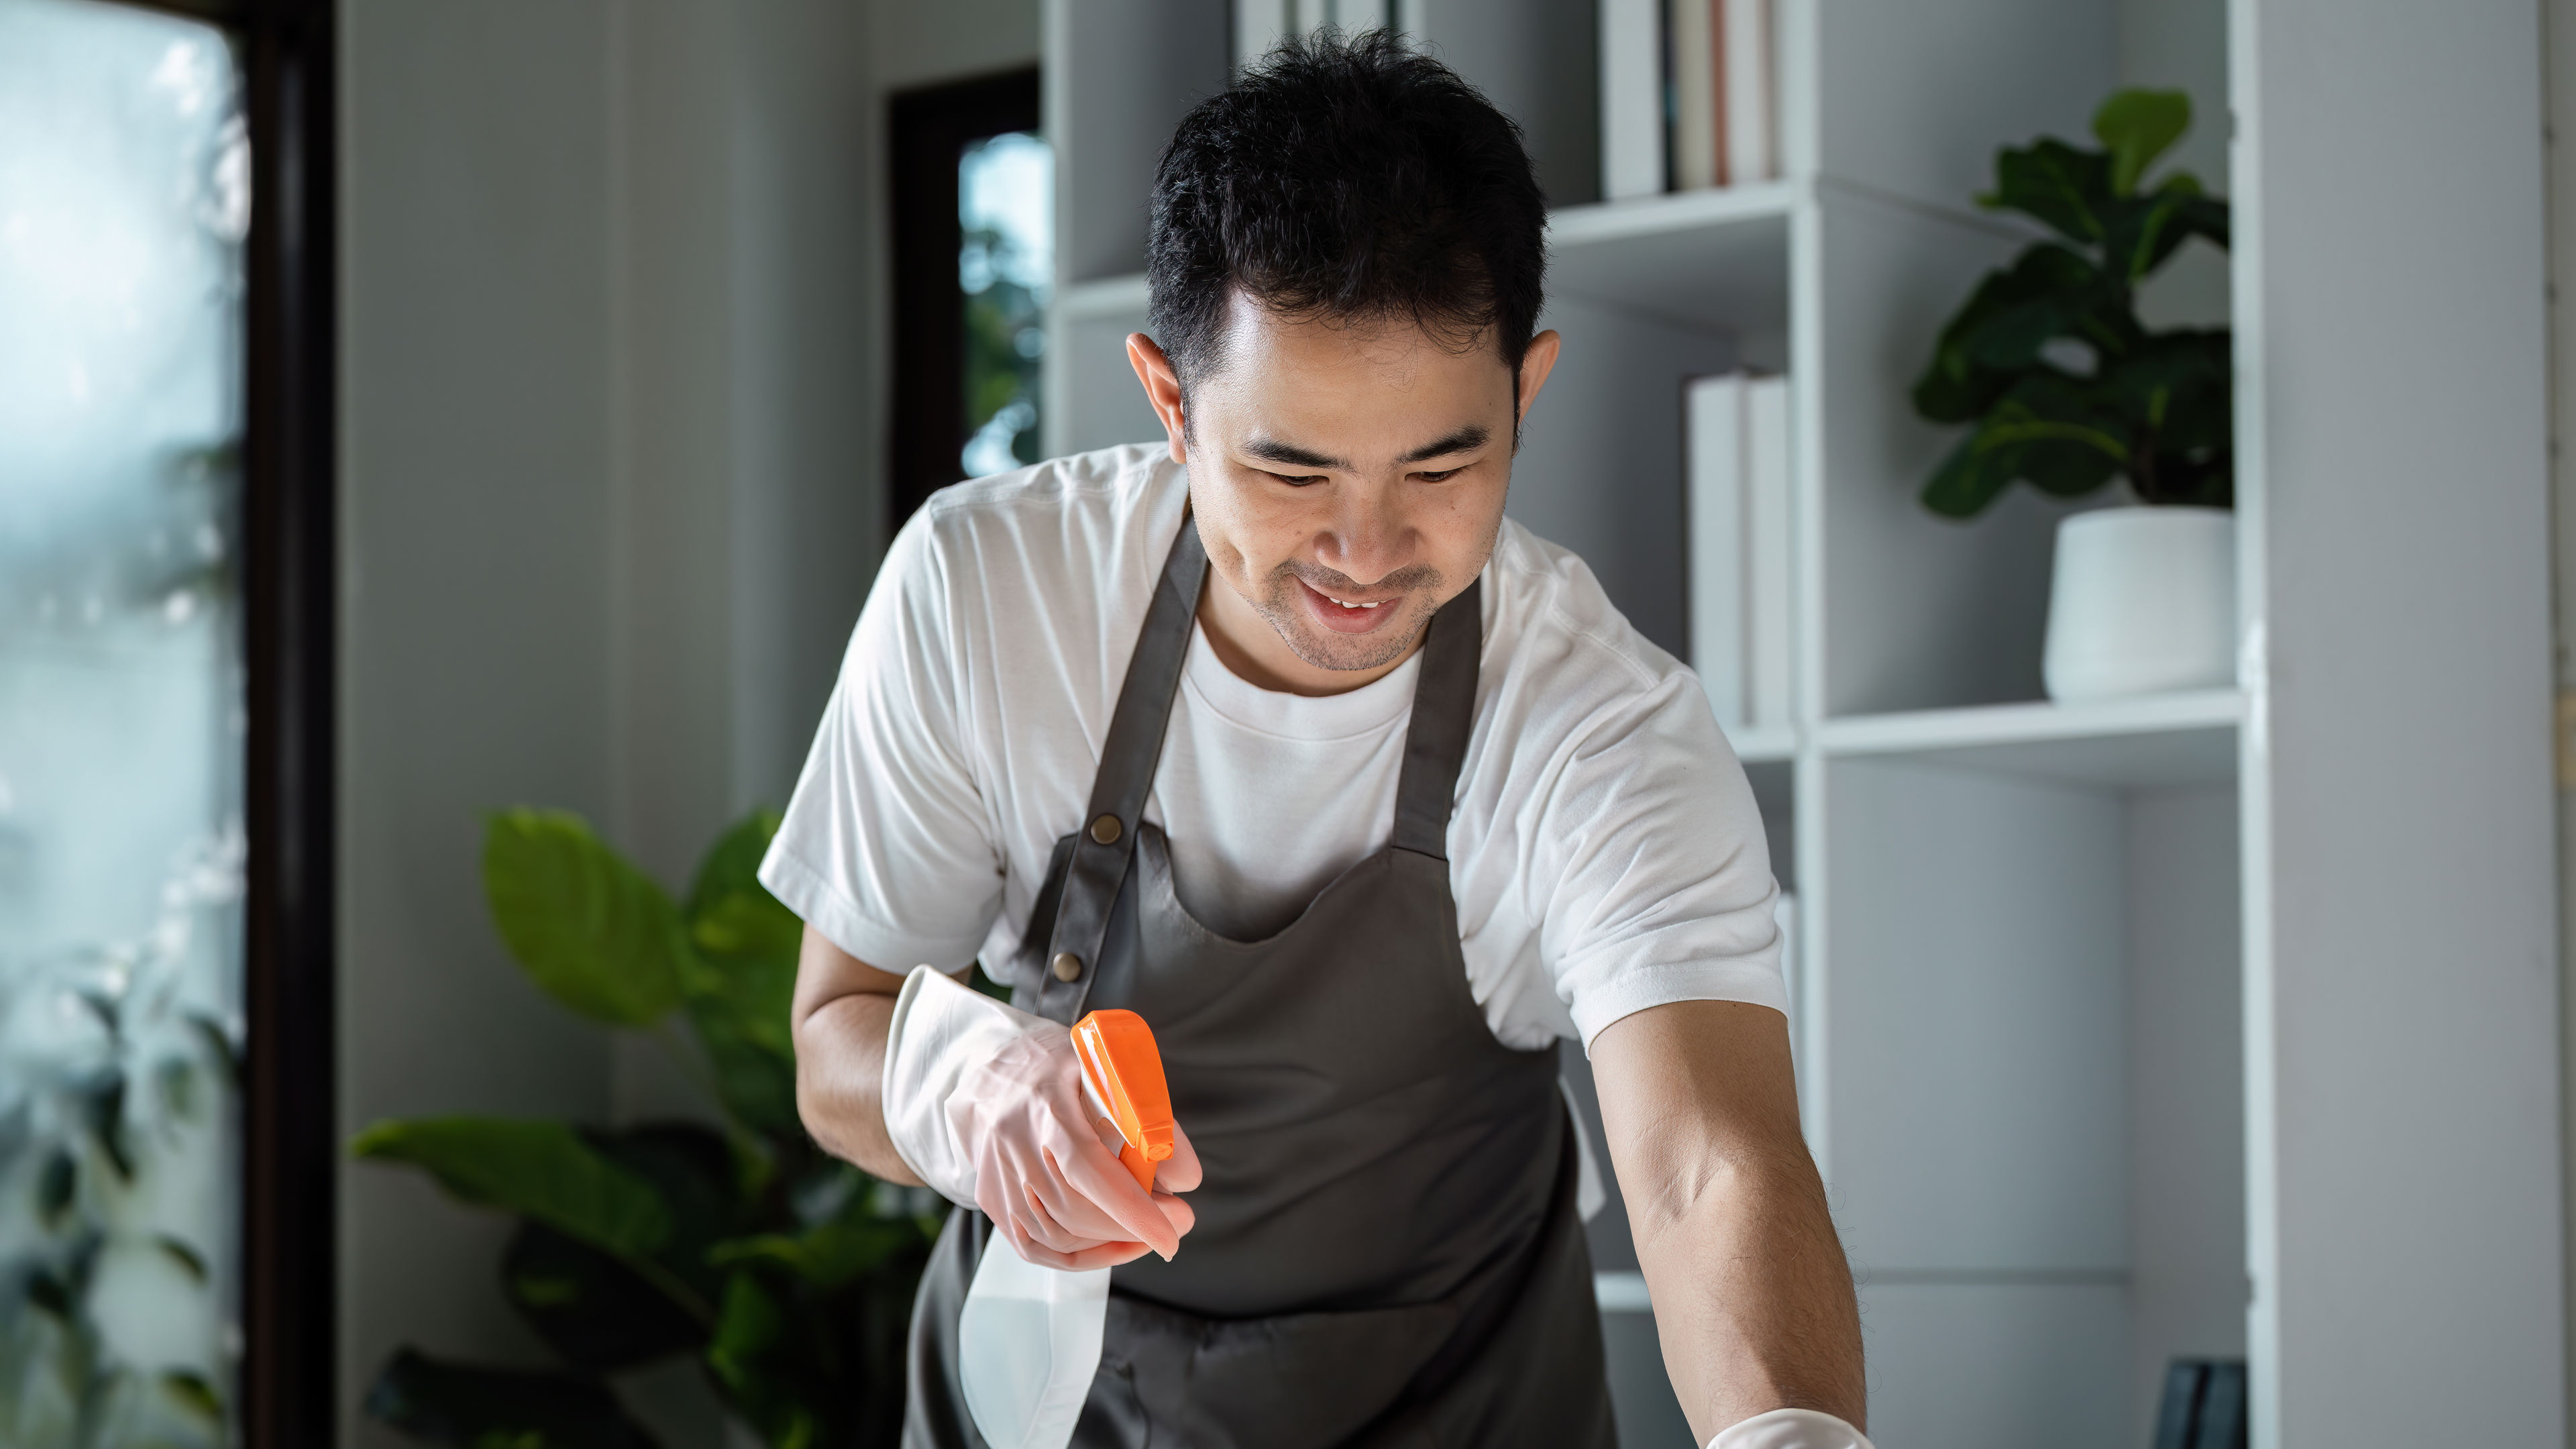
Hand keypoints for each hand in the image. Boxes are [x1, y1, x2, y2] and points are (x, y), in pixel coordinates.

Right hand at [948, 1020, 1202, 1269]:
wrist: (985, 1069)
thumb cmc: (1059, 1066)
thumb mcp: (1109, 1068)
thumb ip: (1150, 1118)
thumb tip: (1185, 1179)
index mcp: (1045, 1104)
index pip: (1086, 1167)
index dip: (1131, 1206)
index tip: (1174, 1229)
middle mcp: (1014, 1145)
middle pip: (1075, 1208)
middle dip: (1134, 1225)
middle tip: (1179, 1217)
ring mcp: (999, 1176)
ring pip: (1057, 1234)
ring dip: (1112, 1239)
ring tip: (1149, 1225)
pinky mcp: (993, 1199)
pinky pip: (1037, 1246)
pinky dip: (1082, 1253)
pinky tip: (1116, 1241)